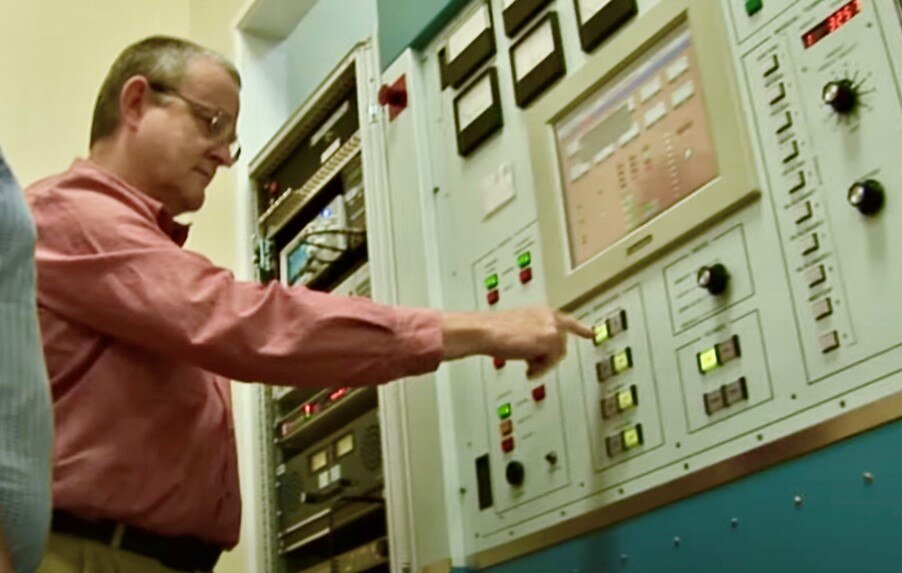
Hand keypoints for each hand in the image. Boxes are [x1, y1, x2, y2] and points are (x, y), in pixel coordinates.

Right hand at [441, 308, 592, 378]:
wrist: (486, 331)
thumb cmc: (494, 330)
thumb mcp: (519, 328)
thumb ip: (534, 334)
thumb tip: (537, 351)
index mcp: (542, 312)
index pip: (566, 320)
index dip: (579, 328)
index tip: (591, 333)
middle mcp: (549, 317)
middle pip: (562, 344)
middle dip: (549, 356)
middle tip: (534, 363)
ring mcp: (551, 327)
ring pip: (558, 355)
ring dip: (543, 363)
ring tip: (527, 365)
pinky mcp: (549, 339)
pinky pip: (552, 362)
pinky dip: (540, 368)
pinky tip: (527, 368)